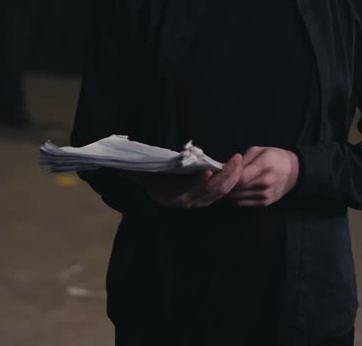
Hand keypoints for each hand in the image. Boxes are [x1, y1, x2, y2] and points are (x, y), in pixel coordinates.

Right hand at [128, 154, 242, 208]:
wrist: (155, 187)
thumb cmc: (150, 179)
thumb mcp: (142, 177)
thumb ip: (135, 174)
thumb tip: (123, 170)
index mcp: (174, 198)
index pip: (189, 193)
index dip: (199, 184)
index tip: (207, 172)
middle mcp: (189, 202)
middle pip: (211, 192)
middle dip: (225, 176)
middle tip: (235, 159)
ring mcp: (200, 200)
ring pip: (220, 192)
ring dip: (232, 176)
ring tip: (238, 160)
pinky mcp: (208, 195)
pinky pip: (223, 190)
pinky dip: (231, 179)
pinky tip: (237, 166)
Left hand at [227, 147, 298, 206]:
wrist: (293, 172)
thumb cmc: (275, 158)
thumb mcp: (259, 150)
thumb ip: (242, 159)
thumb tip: (227, 168)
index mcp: (264, 166)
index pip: (241, 177)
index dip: (229, 176)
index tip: (225, 172)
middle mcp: (266, 182)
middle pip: (238, 188)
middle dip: (227, 184)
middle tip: (223, 179)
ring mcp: (265, 194)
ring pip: (238, 197)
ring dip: (231, 192)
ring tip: (230, 184)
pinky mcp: (264, 202)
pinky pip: (243, 203)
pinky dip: (237, 198)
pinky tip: (237, 190)